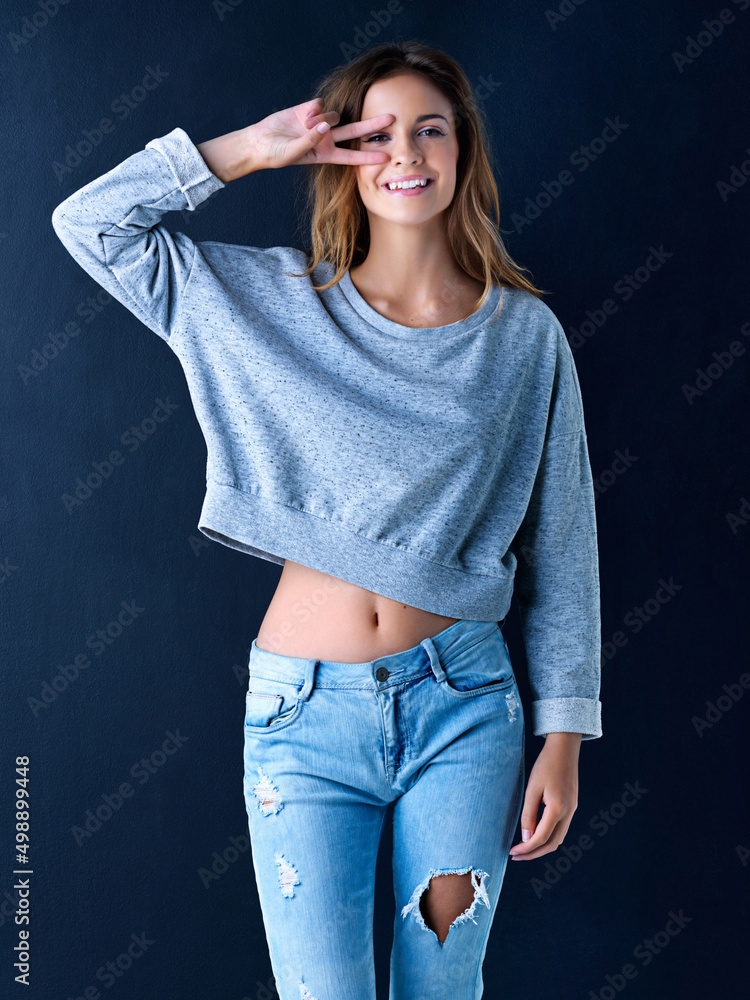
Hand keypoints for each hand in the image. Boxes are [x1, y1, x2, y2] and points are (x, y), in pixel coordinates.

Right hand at [245, 97, 395, 170]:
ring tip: (306, 125)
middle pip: (355, 131)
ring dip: (322, 119)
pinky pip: (321, 104)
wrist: (260, 141)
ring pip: (334, 115)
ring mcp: (320, 123)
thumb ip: (310, 140)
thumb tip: (324, 126)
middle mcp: (327, 138)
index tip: (385, 157)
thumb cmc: (276, 154)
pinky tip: (302, 116)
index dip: (368, 157)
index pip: (351, 156)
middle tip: (392, 118)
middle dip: (373, 125)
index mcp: (326, 154)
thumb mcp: (294, 152)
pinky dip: (313, 109)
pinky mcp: (310, 109)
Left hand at [508, 732, 580, 860]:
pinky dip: (549, 837)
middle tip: (516, 856)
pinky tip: (537, 835)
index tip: (512, 851)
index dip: (526, 848)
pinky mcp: (572, 806)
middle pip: (552, 844)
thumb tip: (526, 837)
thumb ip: (529, 814)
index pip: (541, 838)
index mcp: (558, 809)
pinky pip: (561, 828)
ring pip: (558, 838)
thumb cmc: (546, 765)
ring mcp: (572, 810)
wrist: (564, 749)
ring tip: (524, 850)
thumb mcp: (532, 788)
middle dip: (534, 853)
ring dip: (542, 847)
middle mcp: (568, 813)